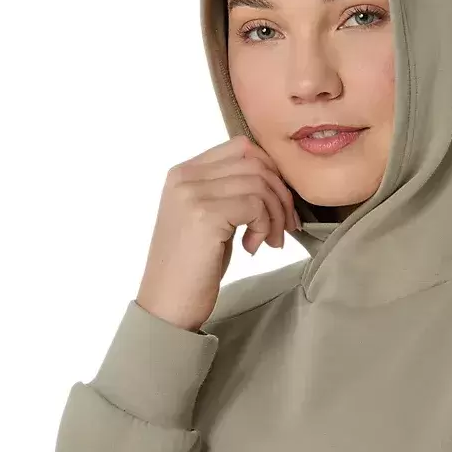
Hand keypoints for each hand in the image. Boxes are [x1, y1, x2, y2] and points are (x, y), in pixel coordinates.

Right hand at [135, 135, 300, 330]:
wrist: (166, 304)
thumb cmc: (193, 265)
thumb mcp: (209, 217)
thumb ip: (230, 190)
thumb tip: (276, 178)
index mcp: (183, 172)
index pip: (241, 147)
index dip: (270, 171)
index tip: (278, 202)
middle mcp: (184, 176)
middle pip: (255, 163)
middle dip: (280, 194)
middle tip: (285, 226)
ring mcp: (192, 193)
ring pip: (260, 184)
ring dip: (275, 214)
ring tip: (270, 241)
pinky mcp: (204, 215)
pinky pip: (255, 205)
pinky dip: (264, 226)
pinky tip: (253, 248)